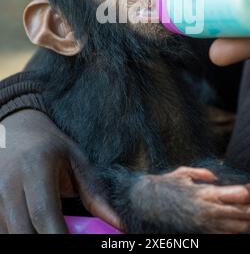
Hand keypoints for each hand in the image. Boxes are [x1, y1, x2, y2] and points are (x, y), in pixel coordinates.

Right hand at [0, 110, 120, 232]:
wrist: (16, 128)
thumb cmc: (50, 146)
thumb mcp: (77, 161)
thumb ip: (94, 194)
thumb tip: (118, 223)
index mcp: (35, 167)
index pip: (44, 213)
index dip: (59, 236)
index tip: (76, 245)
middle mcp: (9, 183)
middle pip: (24, 232)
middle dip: (47, 242)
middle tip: (67, 237)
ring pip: (11, 234)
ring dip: (34, 237)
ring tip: (55, 227)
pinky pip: (3, 231)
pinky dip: (22, 233)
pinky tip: (37, 226)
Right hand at [143, 166, 249, 233]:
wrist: (148, 204)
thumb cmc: (166, 185)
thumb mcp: (183, 173)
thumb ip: (202, 174)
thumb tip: (216, 177)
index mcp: (204, 194)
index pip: (239, 194)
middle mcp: (208, 211)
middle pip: (244, 213)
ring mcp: (206, 225)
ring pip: (240, 228)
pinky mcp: (204, 233)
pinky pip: (229, 235)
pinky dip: (241, 229)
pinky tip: (244, 221)